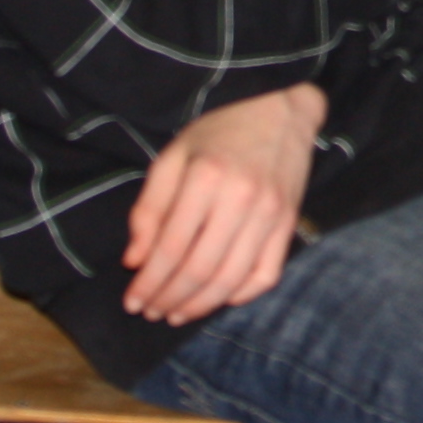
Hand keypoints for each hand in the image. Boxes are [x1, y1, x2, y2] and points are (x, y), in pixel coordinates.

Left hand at [123, 85, 322, 324]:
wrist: (281, 109)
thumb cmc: (219, 131)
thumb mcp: (174, 156)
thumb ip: (150, 207)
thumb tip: (135, 260)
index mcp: (206, 177)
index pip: (172, 247)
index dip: (150, 281)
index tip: (133, 300)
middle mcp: (241, 199)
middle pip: (199, 269)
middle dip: (170, 298)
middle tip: (151, 312)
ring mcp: (270, 214)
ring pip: (231, 279)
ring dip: (200, 305)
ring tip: (176, 314)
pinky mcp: (289, 224)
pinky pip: (266, 275)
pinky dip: (241, 295)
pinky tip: (217, 300)